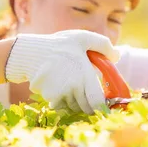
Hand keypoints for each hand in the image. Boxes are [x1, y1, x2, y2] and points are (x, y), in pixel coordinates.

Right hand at [5, 30, 119, 113]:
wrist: (30, 53)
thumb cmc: (59, 44)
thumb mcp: (82, 38)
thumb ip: (103, 45)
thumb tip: (117, 56)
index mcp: (84, 75)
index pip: (97, 103)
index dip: (102, 107)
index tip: (104, 105)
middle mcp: (73, 88)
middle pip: (86, 108)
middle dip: (89, 103)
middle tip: (87, 94)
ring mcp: (60, 94)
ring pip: (74, 107)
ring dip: (76, 102)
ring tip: (71, 85)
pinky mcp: (50, 97)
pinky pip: (62, 105)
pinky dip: (63, 101)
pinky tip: (59, 87)